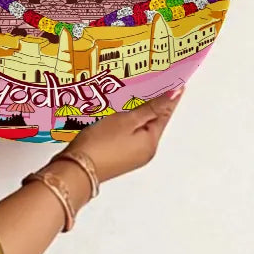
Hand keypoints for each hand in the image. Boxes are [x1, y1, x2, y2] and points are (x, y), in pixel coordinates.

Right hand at [64, 88, 182, 183]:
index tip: (177, 84)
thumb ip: (151, 108)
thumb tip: (173, 95)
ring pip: (140, 130)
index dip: (169, 98)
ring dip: (140, 115)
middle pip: (154, 123)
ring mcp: (132, 156)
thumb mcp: (128, 120)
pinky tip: (120, 116)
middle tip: (155, 85)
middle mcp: (146, 151)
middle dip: (154, 106)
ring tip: (136, 97)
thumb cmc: (101, 143)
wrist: (76, 169)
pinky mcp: (119, 158)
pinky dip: (129, 125)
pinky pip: (130, 137)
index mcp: (151, 142)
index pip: (164, 114)